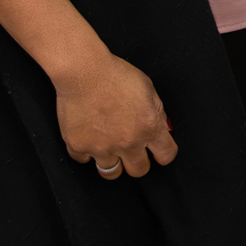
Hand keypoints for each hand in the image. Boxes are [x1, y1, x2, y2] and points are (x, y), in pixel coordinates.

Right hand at [54, 52, 177, 178]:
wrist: (85, 72)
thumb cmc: (116, 75)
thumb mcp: (149, 89)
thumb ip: (157, 113)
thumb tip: (163, 129)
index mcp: (150, 127)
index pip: (166, 155)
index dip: (163, 154)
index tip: (158, 153)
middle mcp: (128, 142)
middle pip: (139, 170)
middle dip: (138, 163)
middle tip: (133, 153)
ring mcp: (102, 148)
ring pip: (111, 173)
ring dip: (112, 162)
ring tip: (109, 149)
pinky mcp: (79, 147)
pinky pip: (84, 161)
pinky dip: (86, 153)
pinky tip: (89, 140)